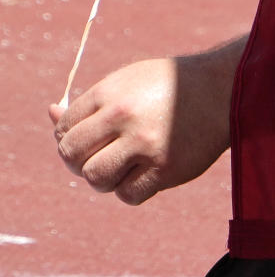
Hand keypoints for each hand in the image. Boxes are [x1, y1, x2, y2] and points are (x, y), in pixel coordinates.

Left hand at [48, 39, 243, 204]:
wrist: (222, 89)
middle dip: (81, 160)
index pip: (65, 128)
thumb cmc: (170, 85)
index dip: (71, 137)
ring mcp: (144, 144)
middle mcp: (124, 116)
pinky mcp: (165, 169)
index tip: (90, 138)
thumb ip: (91, 102)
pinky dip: (129, 189)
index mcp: (111, 91)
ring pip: (96, 178)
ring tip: (124, 163)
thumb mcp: (128, 81)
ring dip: (104, 177)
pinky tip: (144, 171)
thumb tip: (51, 113)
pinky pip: (127, 195)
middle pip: (72, 156)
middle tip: (102, 154)